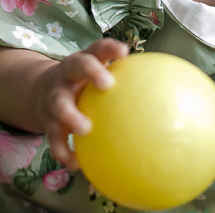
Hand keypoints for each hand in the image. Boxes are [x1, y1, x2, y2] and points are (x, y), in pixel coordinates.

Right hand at [34, 38, 128, 169]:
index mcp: (84, 62)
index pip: (98, 49)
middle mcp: (67, 75)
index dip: (110, 49)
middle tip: (108, 84)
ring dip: (71, 115)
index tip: (125, 52)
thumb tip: (171, 103)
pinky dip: (62, 150)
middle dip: (92, 71)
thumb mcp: (98, 78)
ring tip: (85, 128)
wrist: (42, 93)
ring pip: (59, 103)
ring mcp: (54, 96)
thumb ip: (127, 85)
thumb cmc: (85, 87)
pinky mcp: (45, 120)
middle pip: (77, 65)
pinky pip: (52, 137)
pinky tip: (76, 164)